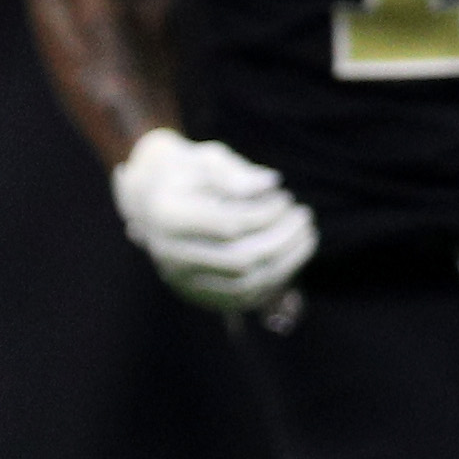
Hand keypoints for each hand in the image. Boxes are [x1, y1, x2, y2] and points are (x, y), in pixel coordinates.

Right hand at [111, 128, 317, 311]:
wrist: (153, 200)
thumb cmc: (188, 172)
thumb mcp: (207, 159)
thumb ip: (236, 172)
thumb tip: (271, 184)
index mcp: (168, 216)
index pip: (228, 225)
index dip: (266, 215)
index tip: (286, 198)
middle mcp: (169, 254)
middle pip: (240, 260)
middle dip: (282, 240)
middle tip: (304, 218)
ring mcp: (180, 280)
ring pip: (245, 285)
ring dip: (286, 264)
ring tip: (305, 237)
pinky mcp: (194, 295)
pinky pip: (242, 300)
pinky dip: (273, 283)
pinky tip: (290, 259)